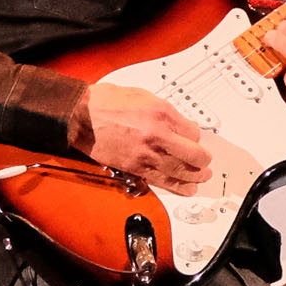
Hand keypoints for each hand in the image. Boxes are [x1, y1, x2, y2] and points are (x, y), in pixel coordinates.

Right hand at [85, 83, 210, 189]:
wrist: (80, 115)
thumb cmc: (105, 102)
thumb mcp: (143, 96)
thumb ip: (165, 111)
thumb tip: (180, 123)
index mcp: (161, 114)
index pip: (194, 132)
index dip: (196, 137)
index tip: (194, 139)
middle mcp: (157, 136)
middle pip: (194, 155)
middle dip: (203, 160)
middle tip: (205, 161)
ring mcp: (146, 154)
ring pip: (181, 172)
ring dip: (195, 177)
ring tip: (202, 177)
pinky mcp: (134, 167)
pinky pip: (162, 181)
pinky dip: (178, 187)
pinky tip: (187, 189)